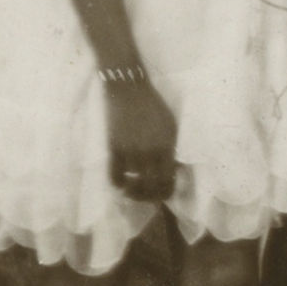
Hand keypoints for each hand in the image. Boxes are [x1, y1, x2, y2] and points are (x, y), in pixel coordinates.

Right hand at [105, 79, 177, 201]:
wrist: (128, 88)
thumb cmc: (152, 105)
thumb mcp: (170, 125)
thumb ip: (171, 148)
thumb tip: (172, 169)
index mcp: (168, 146)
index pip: (169, 181)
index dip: (165, 193)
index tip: (160, 194)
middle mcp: (151, 152)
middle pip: (151, 188)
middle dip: (148, 196)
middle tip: (144, 195)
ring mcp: (132, 151)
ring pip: (133, 185)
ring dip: (132, 191)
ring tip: (131, 189)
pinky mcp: (114, 148)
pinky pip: (114, 177)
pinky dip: (117, 184)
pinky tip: (120, 182)